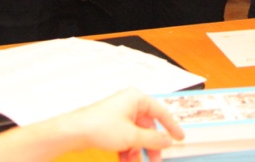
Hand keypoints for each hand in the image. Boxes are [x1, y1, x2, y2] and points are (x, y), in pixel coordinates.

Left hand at [64, 88, 183, 161]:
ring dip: (138, 151)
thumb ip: (154, 139)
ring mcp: (120, 115)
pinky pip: (126, 139)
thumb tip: (168, 140)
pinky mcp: (111, 125)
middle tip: (156, 160)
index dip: (172, 126)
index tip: (180, 139)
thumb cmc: (100, 126)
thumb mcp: (132, 136)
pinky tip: (126, 161)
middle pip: (148, 127)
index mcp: (137, 99)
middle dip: (151, 146)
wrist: (74, 132)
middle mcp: (129, 104)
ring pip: (137, 136)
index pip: (161, 112)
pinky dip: (127, 151)